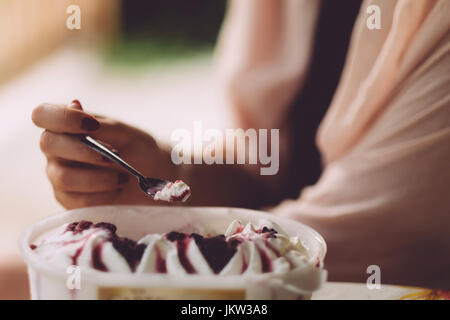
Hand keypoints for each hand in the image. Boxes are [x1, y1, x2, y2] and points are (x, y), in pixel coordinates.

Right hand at [32, 100, 177, 208]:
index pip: (42, 114)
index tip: (92, 125)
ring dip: (99, 177)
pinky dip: (103, 194)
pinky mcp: (69, 200)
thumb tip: (74, 105)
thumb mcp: (126, 134)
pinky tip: (117, 188)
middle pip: (47, 144)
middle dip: (84, 151)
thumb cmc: (139, 150)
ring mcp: (59, 175)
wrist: (154, 178)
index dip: (61, 118)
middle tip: (112, 157)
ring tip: (123, 176)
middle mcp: (57, 150)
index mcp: (67, 126)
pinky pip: (78, 200)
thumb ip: (100, 125)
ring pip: (63, 177)